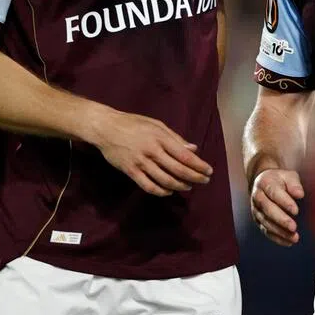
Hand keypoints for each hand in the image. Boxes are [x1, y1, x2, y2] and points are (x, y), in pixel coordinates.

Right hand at [90, 109, 212, 196]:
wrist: (106, 128)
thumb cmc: (133, 123)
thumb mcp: (156, 124)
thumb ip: (175, 137)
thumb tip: (193, 149)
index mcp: (161, 138)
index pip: (184, 156)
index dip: (199, 165)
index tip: (209, 171)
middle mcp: (152, 151)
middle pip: (178, 170)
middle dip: (194, 177)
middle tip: (205, 181)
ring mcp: (141, 163)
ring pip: (165, 180)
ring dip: (180, 185)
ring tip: (189, 186)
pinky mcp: (130, 171)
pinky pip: (148, 186)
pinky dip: (161, 191)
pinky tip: (169, 191)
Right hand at [250, 168, 304, 246]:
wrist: (263, 182)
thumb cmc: (279, 179)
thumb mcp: (288, 176)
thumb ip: (294, 184)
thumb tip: (300, 194)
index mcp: (265, 183)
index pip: (274, 192)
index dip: (284, 202)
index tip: (296, 210)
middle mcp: (258, 197)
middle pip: (268, 210)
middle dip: (281, 220)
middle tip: (293, 227)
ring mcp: (256, 210)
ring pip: (266, 222)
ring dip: (280, 232)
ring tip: (294, 237)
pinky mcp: (258, 220)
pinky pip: (266, 231)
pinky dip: (277, 238)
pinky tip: (288, 242)